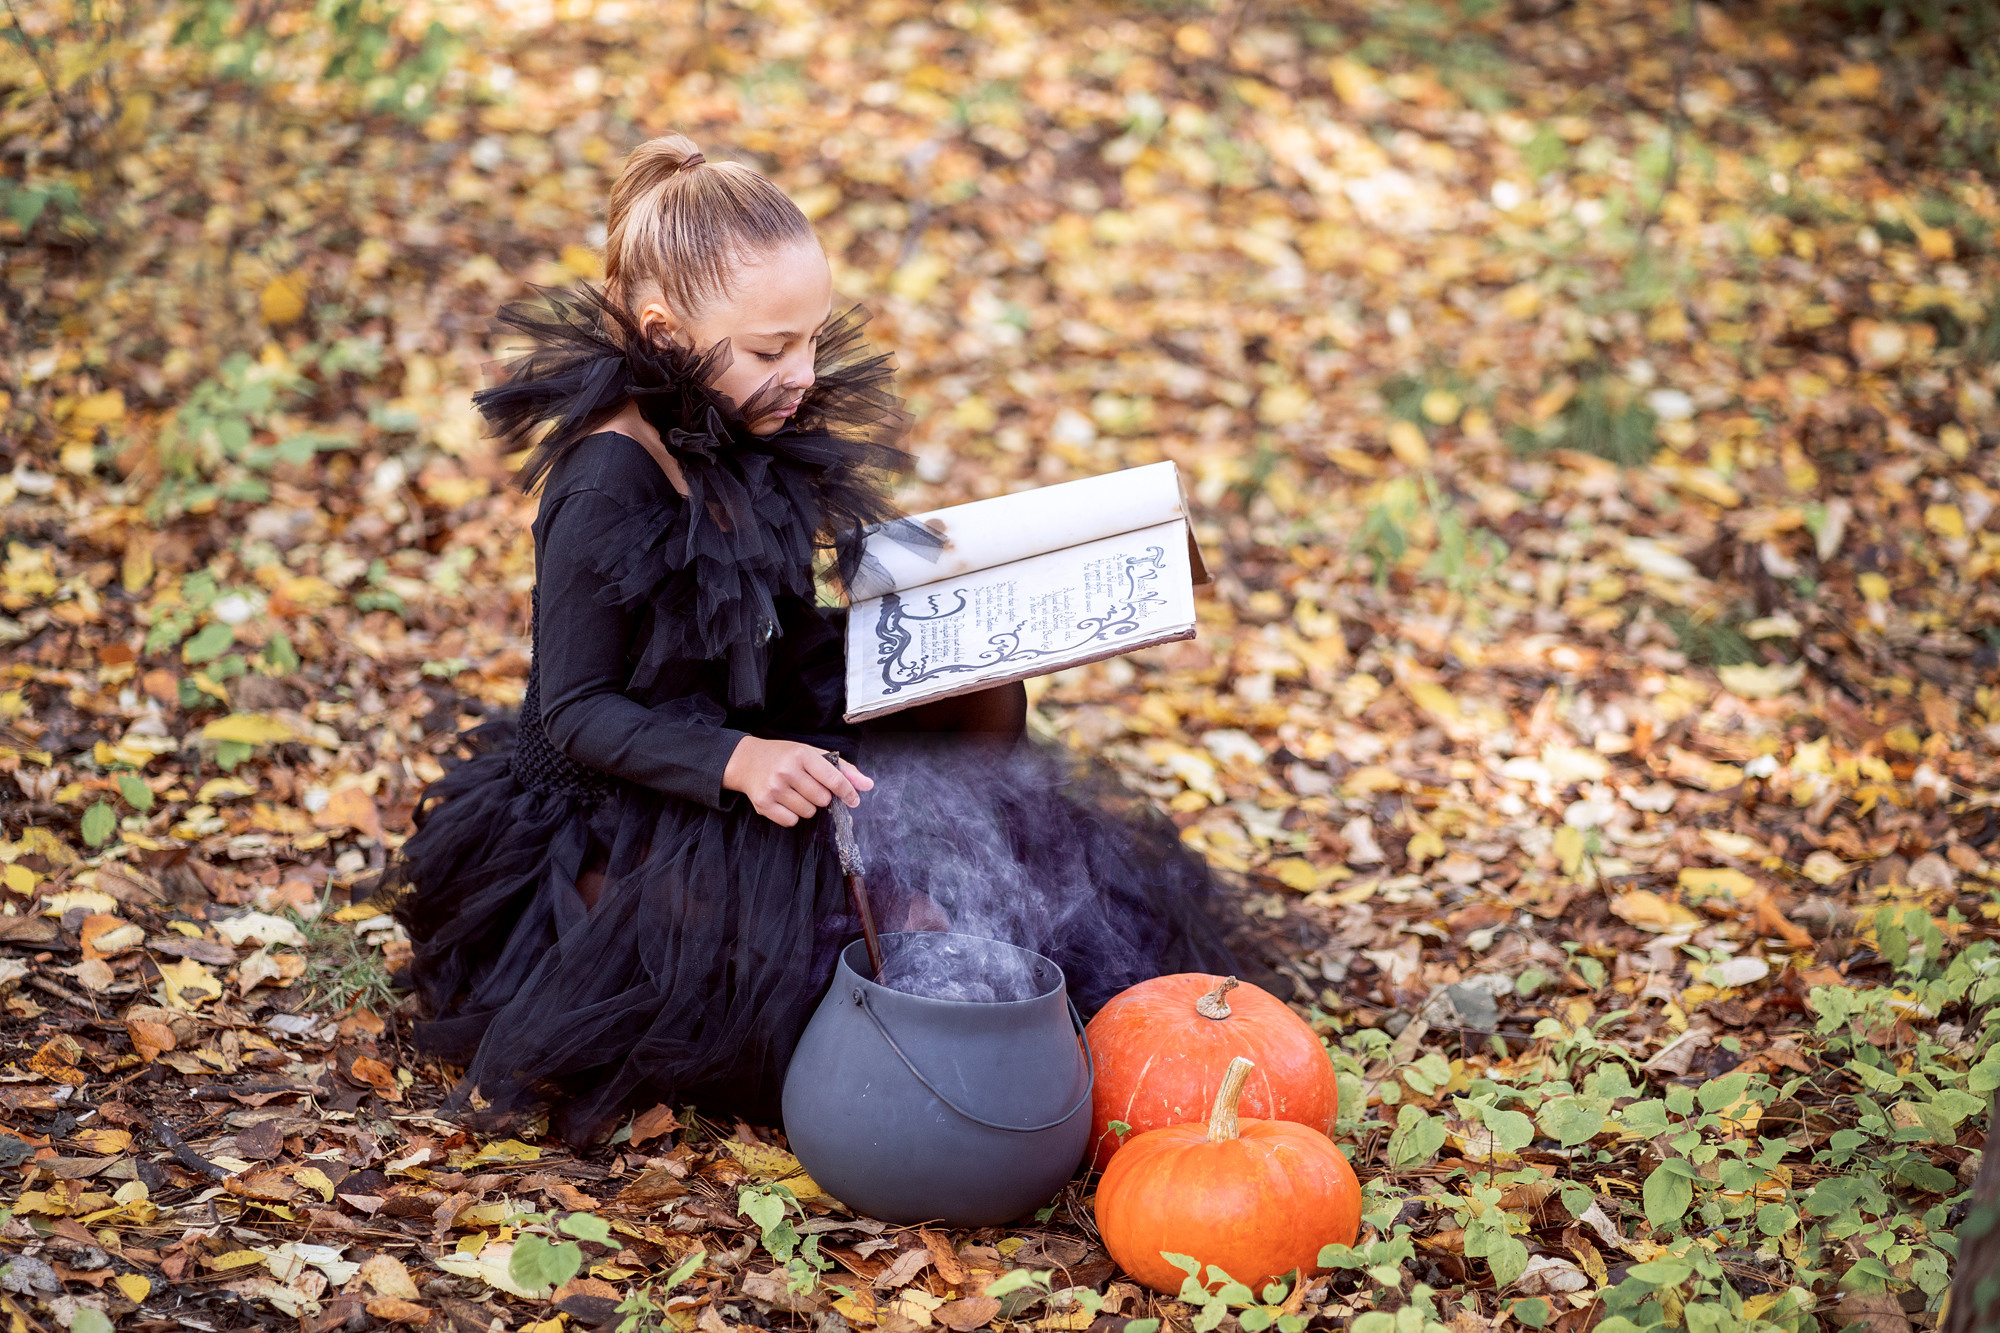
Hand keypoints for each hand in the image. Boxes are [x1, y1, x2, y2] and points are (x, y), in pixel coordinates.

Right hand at [723, 738, 872, 827]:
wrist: (747, 761)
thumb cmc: (784, 757)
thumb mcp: (812, 754)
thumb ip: (842, 769)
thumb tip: (868, 785)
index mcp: (802, 754)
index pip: (834, 779)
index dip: (848, 792)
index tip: (854, 800)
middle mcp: (787, 770)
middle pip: (822, 799)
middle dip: (821, 797)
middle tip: (809, 787)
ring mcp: (774, 788)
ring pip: (808, 812)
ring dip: (807, 807)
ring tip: (795, 793)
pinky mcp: (763, 804)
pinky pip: (791, 821)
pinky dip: (792, 816)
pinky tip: (784, 801)